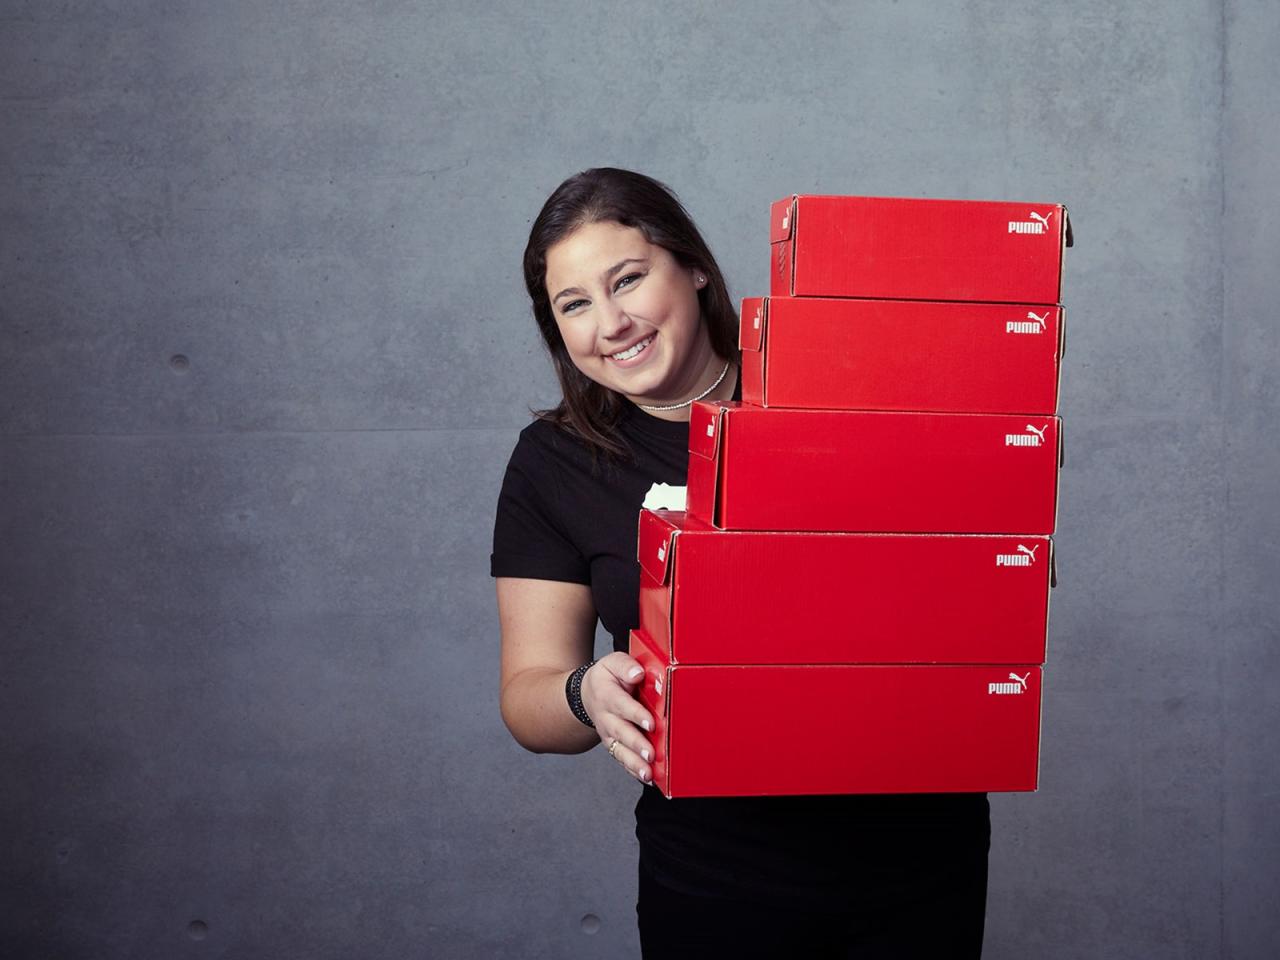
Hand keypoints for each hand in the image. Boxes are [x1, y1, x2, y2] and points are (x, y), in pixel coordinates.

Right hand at [579, 653, 654, 784]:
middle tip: (650, 754)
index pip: (622, 705)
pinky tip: (648, 778)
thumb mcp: (612, 663)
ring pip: (620, 751)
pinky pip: (622, 760)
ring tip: (647, 773)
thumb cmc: (607, 678)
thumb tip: (638, 674)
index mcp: (607, 695)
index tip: (651, 723)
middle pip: (621, 732)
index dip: (636, 714)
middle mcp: (606, 718)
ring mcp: (609, 735)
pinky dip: (633, 770)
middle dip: (636, 744)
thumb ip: (626, 666)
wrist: (587, 695)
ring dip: (634, 763)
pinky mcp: (613, 746)